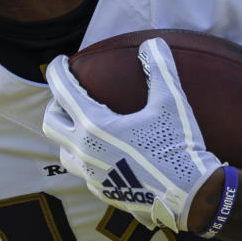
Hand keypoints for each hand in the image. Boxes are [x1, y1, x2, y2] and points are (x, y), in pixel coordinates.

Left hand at [42, 38, 223, 231]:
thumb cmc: (179, 147)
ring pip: (64, 152)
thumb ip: (160, 69)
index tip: (59, 61)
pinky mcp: (102, 192)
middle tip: (71, 96)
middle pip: (51, 123)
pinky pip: (85, 172)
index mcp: (95, 126)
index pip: (62, 90)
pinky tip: (108, 153)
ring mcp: (91, 175)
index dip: (57, 71)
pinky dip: (88, 157)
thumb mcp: (171, 104)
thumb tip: (152, 43)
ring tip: (85, 125)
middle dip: (56, 105)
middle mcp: (85, 152)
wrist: (190, 198)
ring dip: (69, 135)